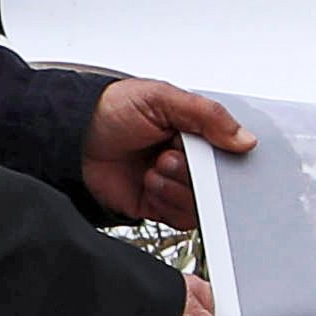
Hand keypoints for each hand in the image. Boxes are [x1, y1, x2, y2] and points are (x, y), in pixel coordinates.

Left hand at [82, 76, 251, 229]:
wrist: (70, 139)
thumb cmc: (109, 110)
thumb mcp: (161, 98)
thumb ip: (207, 115)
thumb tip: (244, 138)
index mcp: (193, 129)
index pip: (227, 150)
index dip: (223, 155)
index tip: (213, 153)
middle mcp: (186, 157)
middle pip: (217, 180)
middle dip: (194, 171)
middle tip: (171, 156)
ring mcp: (173, 183)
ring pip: (201, 201)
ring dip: (178, 187)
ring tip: (155, 168)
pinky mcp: (158, 206)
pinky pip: (181, 218)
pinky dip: (167, 203)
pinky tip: (150, 185)